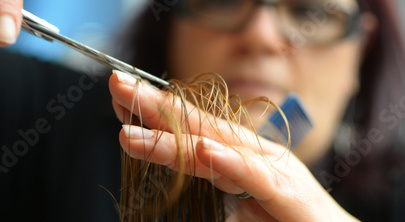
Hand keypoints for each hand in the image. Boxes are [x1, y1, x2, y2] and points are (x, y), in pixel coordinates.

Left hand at [109, 70, 357, 220]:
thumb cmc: (284, 218)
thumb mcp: (235, 198)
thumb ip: (209, 181)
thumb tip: (176, 172)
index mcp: (237, 154)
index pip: (190, 128)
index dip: (156, 111)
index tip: (119, 98)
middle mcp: (251, 153)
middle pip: (198, 126)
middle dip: (155, 106)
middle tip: (117, 86)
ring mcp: (270, 169)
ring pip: (216, 148)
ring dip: (174, 139)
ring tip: (132, 132)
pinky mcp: (287, 193)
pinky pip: (255, 176)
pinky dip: (229, 162)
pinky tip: (204, 152)